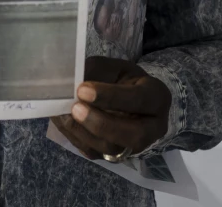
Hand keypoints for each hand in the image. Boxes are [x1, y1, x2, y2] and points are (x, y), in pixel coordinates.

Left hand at [51, 56, 170, 159]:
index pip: (138, 99)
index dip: (110, 96)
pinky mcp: (116, 156)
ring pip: (112, 148)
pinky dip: (76, 137)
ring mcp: (136, 146)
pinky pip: (96, 152)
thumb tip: (71, 83)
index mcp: (157, 97)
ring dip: (84, 132)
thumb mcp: (114, 67)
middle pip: (133, 135)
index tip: (83, 90)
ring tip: (64, 114)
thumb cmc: (122, 79)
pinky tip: (64, 121)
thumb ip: (96, 72)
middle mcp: (153, 127)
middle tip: (75, 108)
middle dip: (101, 124)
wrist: (127, 98)